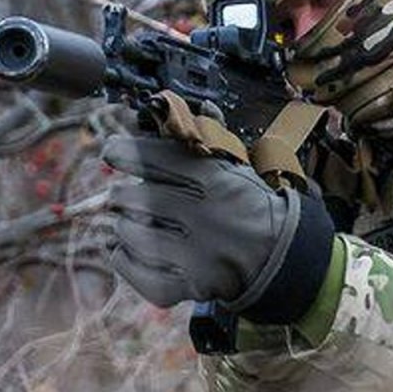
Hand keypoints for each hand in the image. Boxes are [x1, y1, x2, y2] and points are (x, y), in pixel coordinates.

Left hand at [102, 136, 334, 322]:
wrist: (280, 256)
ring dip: (124, 227)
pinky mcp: (189, 285)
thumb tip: (194, 106)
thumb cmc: (250, 205)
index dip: (123, 151)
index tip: (112, 151)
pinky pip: (134, 269)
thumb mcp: (235, 166)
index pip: (151, 158)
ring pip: (127, 233)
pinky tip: (132, 249)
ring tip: (137, 223)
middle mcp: (204, 215)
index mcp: (214, 180)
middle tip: (126, 195)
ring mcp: (196, 253)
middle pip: (131, 197)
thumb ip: (208, 139)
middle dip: (122, 194)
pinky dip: (125, 258)